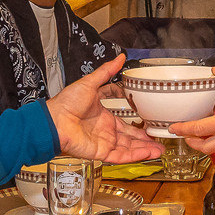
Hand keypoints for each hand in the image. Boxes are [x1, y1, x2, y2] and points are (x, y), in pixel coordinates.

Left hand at [46, 54, 162, 163]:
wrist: (54, 120)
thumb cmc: (66, 103)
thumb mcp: (90, 83)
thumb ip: (106, 72)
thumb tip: (119, 58)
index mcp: (103, 117)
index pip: (125, 123)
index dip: (137, 124)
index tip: (149, 122)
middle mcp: (105, 131)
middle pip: (130, 138)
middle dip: (146, 140)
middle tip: (161, 139)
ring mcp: (104, 142)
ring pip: (129, 149)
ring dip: (145, 149)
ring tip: (161, 150)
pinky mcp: (101, 153)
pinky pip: (122, 156)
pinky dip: (136, 156)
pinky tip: (149, 153)